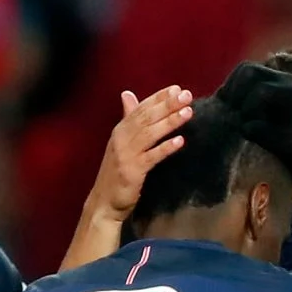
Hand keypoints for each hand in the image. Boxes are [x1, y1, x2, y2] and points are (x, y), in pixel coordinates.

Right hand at [93, 87, 194, 221]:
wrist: (103, 203)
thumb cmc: (116, 173)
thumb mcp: (121, 142)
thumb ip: (128, 119)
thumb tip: (127, 94)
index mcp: (120, 130)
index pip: (141, 108)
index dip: (158, 97)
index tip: (176, 88)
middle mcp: (121, 138)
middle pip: (146, 117)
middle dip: (167, 105)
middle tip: (187, 95)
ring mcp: (126, 154)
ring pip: (150, 133)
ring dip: (169, 122)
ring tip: (188, 112)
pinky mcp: (132, 171)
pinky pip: (152, 157)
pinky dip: (165, 147)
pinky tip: (180, 141)